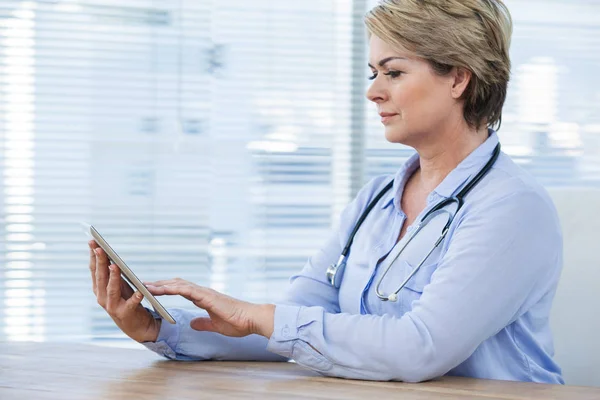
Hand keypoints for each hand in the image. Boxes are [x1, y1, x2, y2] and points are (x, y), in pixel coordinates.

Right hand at [88, 240, 160, 342]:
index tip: (92, 242)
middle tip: (100, 248)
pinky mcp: (125, 314)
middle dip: (100, 262)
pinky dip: (135, 297)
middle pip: (101, 277)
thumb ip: (110, 272)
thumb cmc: (126, 300)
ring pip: (112, 289)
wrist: (135, 325)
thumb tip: (104, 252)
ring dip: (113, 277)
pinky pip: (131, 304)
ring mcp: (112, 307)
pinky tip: (140, 291)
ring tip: (115, 265)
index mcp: (99, 289)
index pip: (94, 270)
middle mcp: (102, 298)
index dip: (93, 256)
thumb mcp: (117, 284)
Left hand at [144, 278, 274, 337]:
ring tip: (144, 285)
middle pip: (175, 284)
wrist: (252, 320)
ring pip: (177, 284)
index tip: (152, 289)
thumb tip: (193, 323)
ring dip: (160, 284)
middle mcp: (202, 292)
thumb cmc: (238, 322)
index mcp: (204, 298)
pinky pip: (185, 290)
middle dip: (159, 284)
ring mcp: (204, 292)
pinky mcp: (206, 296)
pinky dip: (171, 288)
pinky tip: (160, 289)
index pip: (180, 290)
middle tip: (141, 284)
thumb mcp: (215, 325)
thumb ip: (204, 323)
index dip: (166, 288)